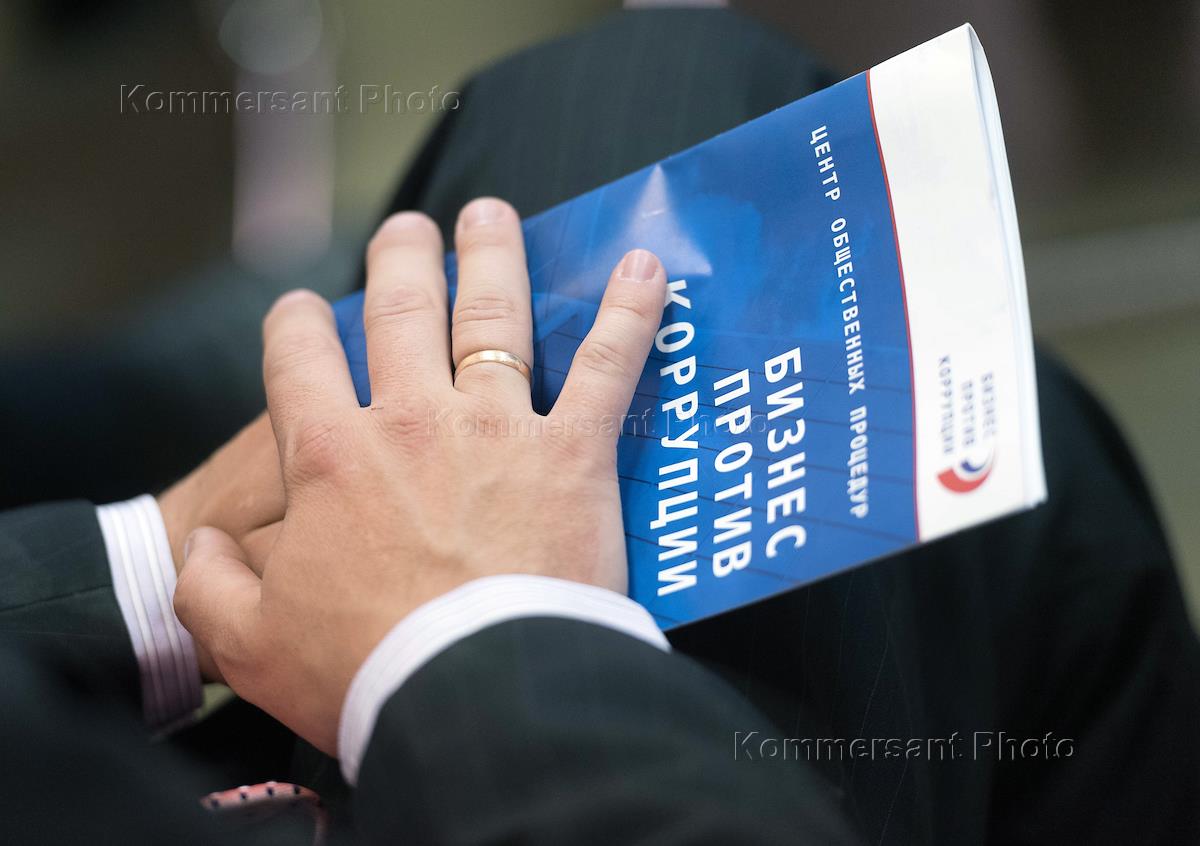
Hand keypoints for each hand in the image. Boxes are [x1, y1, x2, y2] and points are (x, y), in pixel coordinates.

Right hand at [173, 197, 665, 753]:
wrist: (474, 696)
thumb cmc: (365, 673)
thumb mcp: (250, 643)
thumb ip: (207, 585)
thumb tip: (200, 545)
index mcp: (331, 455)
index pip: (299, 357)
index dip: (296, 323)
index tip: (303, 311)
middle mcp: (412, 419)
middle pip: (400, 310)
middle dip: (401, 258)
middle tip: (408, 229)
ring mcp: (498, 426)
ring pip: (491, 314)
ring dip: (491, 256)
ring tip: (491, 216)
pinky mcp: (574, 451)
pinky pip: (608, 364)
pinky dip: (628, 311)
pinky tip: (643, 266)